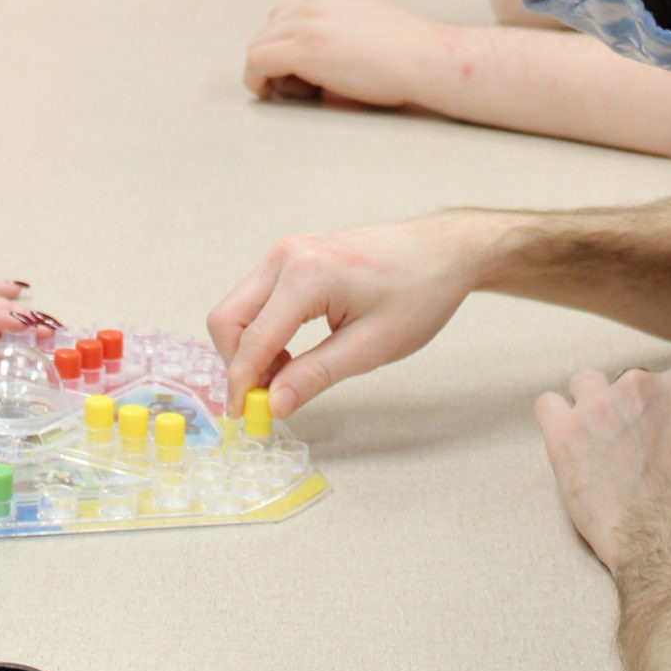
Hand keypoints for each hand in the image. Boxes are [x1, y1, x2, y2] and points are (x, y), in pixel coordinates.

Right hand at [206, 211, 499, 417]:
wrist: (442, 252)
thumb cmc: (418, 293)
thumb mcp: (371, 347)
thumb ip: (316, 375)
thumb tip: (274, 404)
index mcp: (306, 276)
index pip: (254, 339)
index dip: (243, 384)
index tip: (246, 418)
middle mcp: (286, 256)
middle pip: (228, 318)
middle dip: (237, 363)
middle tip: (264, 399)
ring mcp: (286, 252)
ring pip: (238, 307)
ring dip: (249, 348)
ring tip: (286, 377)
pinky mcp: (292, 256)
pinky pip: (256, 297)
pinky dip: (261, 330)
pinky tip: (291, 352)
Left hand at [243, 0, 449, 106]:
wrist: (427, 59)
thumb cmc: (406, 55)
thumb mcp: (362, 27)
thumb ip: (331, 31)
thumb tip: (301, 62)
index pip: (287, 14)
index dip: (286, 44)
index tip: (299, 69)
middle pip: (270, 28)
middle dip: (276, 58)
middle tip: (301, 85)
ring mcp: (308, 21)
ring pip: (260, 44)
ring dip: (269, 69)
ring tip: (300, 89)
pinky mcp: (305, 48)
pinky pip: (258, 60)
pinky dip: (255, 78)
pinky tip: (268, 92)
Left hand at [531, 367, 670, 575]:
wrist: (670, 549)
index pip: (668, 384)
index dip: (666, 416)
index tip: (667, 443)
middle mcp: (641, 384)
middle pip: (627, 385)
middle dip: (628, 412)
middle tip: (633, 452)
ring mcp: (599, 404)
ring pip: (586, 386)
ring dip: (591, 410)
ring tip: (598, 447)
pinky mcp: (564, 429)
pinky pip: (548, 405)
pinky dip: (556, 423)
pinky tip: (569, 447)